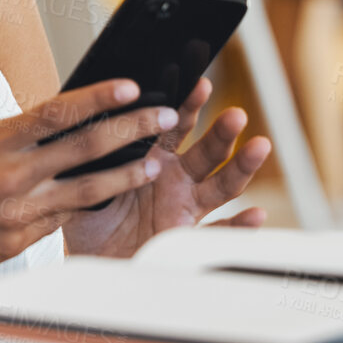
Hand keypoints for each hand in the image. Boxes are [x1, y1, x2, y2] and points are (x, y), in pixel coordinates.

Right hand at [0, 79, 178, 298]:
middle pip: (87, 146)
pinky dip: (90, 204)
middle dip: (133, 129)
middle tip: (164, 116)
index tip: (131, 85)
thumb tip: (43, 128)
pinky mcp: (19, 241)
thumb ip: (5, 142)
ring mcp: (18, 211)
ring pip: (89, 188)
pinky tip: (111, 195)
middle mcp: (11, 173)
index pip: (59, 111)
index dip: (100, 97)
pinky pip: (63, 219)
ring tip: (155, 162)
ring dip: (128, 172)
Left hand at [59, 76, 269, 259]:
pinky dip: (238, 227)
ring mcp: (185, 207)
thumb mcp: (83, 178)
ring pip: (222, 185)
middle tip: (235, 115)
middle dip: (222, 132)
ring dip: (242, 166)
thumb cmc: (88, 215)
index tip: (201, 84)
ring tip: (259, 146)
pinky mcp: (187, 239)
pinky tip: (256, 215)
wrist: (86, 258)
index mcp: (152, 157)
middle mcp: (176, 179)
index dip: (191, 106)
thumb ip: (91, 154)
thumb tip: (84, 120)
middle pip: (207, 151)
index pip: (176, 126)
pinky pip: (216, 234)